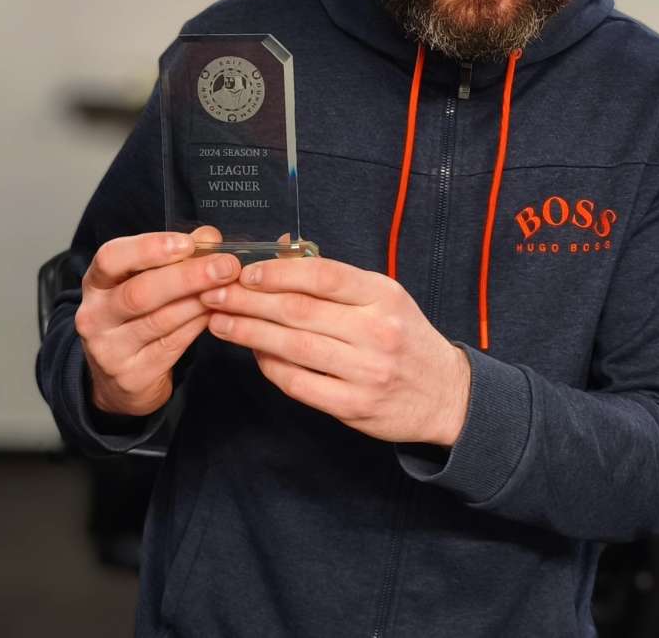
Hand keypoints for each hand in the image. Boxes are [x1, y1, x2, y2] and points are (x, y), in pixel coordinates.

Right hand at [75, 225, 242, 416]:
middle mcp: (95, 316)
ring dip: (199, 301)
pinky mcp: (132, 376)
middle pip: (139, 293)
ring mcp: (110, 350)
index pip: (110, 258)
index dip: (149, 248)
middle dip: (187, 276)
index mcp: (95, 284)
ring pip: (160, 321)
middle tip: (226, 266)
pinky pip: (172, 345)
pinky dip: (198, 326)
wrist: (120, 380)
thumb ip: (178, 256)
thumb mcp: (147, 282)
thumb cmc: (136, 317)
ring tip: (229, 288)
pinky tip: (218, 313)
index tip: (188, 243)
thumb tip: (209, 236)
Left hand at [202, 257, 471, 446]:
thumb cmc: (406, 338)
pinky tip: (253, 355)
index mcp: (383, 295)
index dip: (279, 272)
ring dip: (249, 334)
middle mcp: (377, 331)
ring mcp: (366, 371)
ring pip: (294, 347)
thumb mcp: (384, 297)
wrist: (444, 394)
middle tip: (214, 295)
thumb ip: (336, 279)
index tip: (245, 273)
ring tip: (219, 323)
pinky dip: (271, 367)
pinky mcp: (354, 406)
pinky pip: (300, 383)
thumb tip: (280, 251)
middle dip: (248, 302)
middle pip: (299, 311)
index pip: (323, 276)